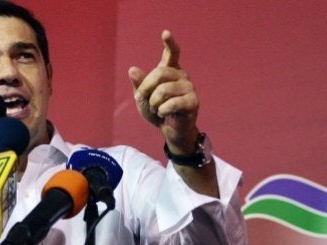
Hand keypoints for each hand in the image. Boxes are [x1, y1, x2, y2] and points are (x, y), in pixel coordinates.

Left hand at [128, 30, 199, 153]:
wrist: (170, 130)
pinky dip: (163, 111)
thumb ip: (139, 84)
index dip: (169, 43)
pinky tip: (164, 114)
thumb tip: (132, 69)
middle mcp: (181, 76)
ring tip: (156, 109)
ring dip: (154, 103)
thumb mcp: (143, 98)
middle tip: (142, 98)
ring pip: (164, 90)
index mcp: (170, 71)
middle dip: (146, 87)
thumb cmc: (157, 110)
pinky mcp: (193, 102)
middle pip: (160, 72)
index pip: (172, 53)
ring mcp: (189, 88)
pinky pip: (172, 103)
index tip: (165, 33)